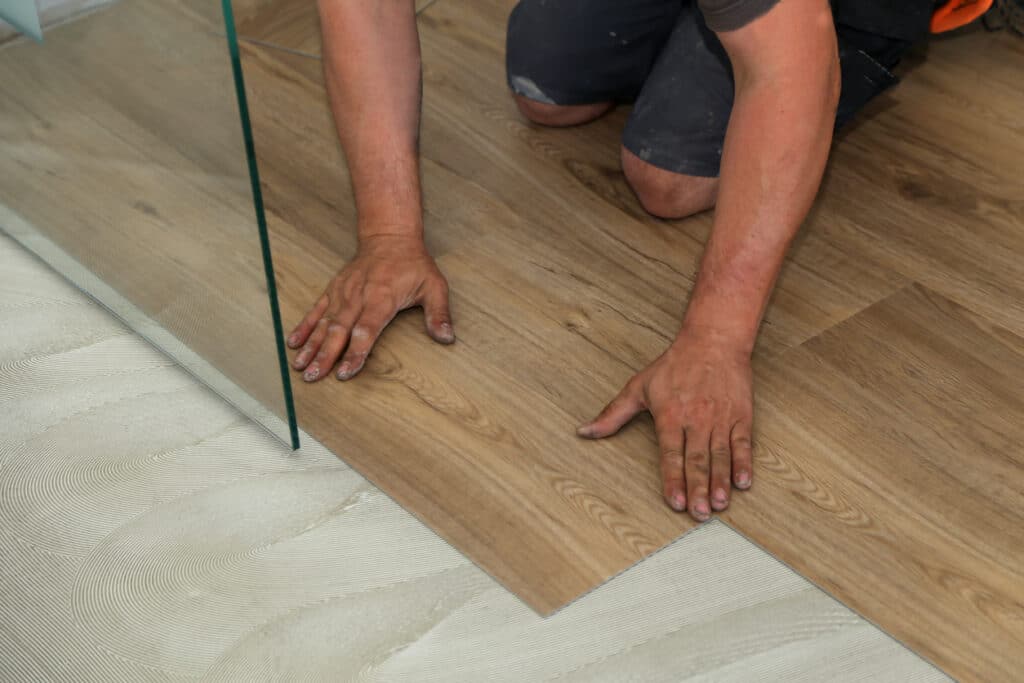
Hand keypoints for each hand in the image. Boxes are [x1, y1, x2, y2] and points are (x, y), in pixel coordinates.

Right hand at [287, 234, 452, 381]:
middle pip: (339, 330)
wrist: (390, 236)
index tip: (346, 372)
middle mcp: (358, 296)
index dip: (355, 352)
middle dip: (325, 355)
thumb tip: (447, 338)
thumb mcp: (434, 286)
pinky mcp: (334, 290)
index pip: (366, 330)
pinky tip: (293, 343)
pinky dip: (304, 327)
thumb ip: (439, 314)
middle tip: (313, 377)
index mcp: (382, 298)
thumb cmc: (414, 264)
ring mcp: (343, 293)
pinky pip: (316, 310)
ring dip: (311, 346)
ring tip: (300, 366)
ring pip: (324, 323)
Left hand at [577, 329, 753, 521]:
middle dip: (698, 489)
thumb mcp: (638, 387)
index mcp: (670, 415)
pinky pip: (742, 444)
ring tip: (720, 504)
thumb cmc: (674, 365)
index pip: (670, 453)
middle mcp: (696, 419)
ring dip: (720, 481)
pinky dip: (744, 464)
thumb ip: (612, 414)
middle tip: (699, 513)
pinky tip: (743, 483)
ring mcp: (721, 418)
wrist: (713, 341)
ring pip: (720, 456)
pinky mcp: (741, 416)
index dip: (673, 479)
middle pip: (697, 459)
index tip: (675, 501)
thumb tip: (584, 432)